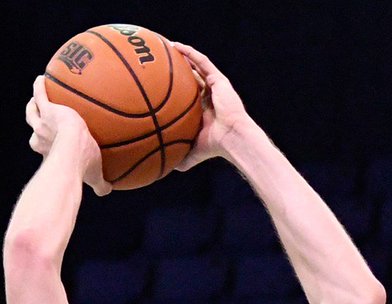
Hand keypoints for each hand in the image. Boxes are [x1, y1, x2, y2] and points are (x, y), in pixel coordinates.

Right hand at [25, 76, 111, 196]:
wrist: (73, 150)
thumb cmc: (83, 166)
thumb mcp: (93, 175)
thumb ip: (100, 183)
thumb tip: (108, 191)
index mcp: (50, 151)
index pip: (45, 146)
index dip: (45, 144)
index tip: (48, 142)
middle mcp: (41, 137)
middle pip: (35, 127)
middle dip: (36, 122)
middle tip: (39, 114)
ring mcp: (42, 123)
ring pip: (33, 111)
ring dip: (33, 103)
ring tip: (38, 93)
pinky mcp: (47, 109)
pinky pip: (41, 94)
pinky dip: (39, 86)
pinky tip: (41, 78)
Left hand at [168, 42, 256, 171]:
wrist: (233, 138)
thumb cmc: (215, 147)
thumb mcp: (193, 152)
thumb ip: (181, 157)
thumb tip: (165, 169)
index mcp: (203, 111)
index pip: (187, 96)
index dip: (174, 90)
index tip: (158, 85)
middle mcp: (209, 96)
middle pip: (190, 78)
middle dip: (177, 70)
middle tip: (159, 62)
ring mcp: (215, 87)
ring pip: (196, 66)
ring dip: (182, 56)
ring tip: (166, 46)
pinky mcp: (219, 80)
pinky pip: (202, 62)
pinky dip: (190, 53)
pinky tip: (175, 45)